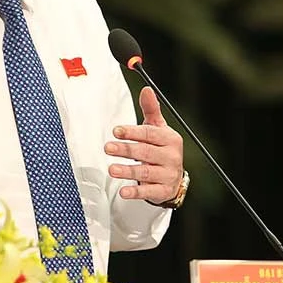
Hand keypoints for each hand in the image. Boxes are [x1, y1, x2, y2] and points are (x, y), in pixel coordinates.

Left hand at [104, 86, 183, 202]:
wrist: (174, 177)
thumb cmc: (161, 148)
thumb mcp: (158, 128)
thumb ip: (151, 110)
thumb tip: (146, 89)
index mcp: (170, 139)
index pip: (150, 134)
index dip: (132, 132)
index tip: (116, 131)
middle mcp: (171, 157)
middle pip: (146, 152)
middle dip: (126, 150)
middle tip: (108, 148)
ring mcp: (168, 175)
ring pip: (146, 173)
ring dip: (128, 171)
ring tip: (112, 169)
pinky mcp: (163, 191)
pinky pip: (149, 192)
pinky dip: (136, 193)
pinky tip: (123, 191)